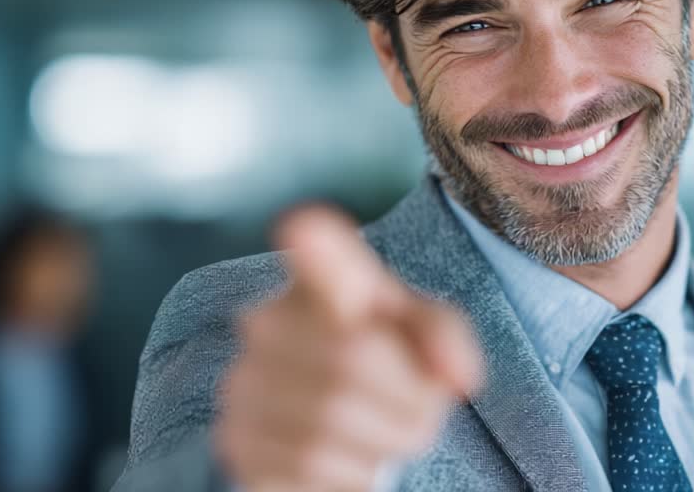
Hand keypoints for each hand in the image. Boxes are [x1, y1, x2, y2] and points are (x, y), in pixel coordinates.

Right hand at [214, 204, 483, 491]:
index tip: (301, 227)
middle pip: (353, 357)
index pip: (319, 256)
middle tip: (416, 409)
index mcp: (323, 281)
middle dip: (407, 399)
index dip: (314, 244)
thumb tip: (457, 378)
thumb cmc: (386, 364)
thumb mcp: (422, 338)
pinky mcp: (236, 441)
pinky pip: (308, 467)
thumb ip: (445, 339)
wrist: (334, 428)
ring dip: (382, 442)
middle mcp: (270, 321)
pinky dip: (349, 474)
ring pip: (330, 420)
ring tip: (383, 434)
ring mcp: (244, 381)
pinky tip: (349, 458)